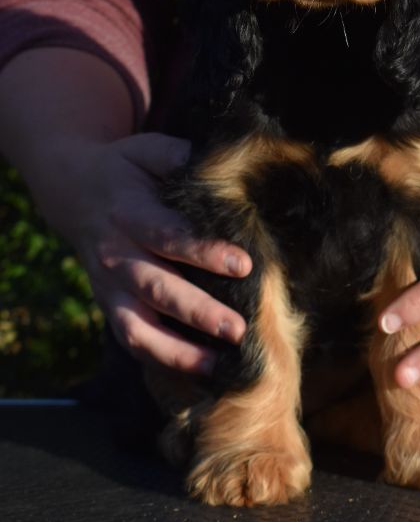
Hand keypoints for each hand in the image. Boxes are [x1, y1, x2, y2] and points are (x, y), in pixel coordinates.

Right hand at [47, 132, 251, 374]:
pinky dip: (160, 360)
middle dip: (197, 312)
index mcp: (128, 213)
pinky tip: (197, 370)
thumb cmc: (125, 170)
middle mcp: (116, 255)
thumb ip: (178, 156)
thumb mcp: (146, 150)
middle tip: (237, 329)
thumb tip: (221, 165)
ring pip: (137, 327)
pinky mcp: (109, 306)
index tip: (243, 265)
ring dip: (176, 351)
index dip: (204, 252)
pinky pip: (131, 340)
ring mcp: (109, 287)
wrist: (73, 191)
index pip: (167, 236)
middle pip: (156, 289)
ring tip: (216, 366)